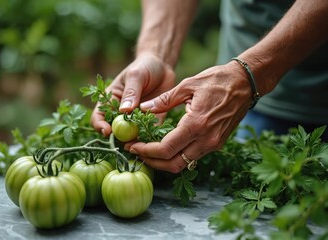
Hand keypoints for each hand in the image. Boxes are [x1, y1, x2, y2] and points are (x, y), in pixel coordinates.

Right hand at [90, 53, 175, 136]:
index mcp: (111, 100)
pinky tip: (155, 138)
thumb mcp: (136, 76)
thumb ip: (130, 93)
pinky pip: (151, 132)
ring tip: (141, 142)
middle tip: (126, 141)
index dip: (100, 126)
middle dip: (119, 138)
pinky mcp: (153, 120)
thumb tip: (123, 111)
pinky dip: (152, 137)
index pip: (99, 116)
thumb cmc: (144, 67)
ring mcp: (137, 118)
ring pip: (133, 135)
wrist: (163, 65)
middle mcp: (122, 112)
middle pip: (115, 131)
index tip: (108, 131)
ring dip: (136, 140)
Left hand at [127, 61, 252, 172]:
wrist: (245, 83)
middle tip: (136, 152)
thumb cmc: (217, 80)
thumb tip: (142, 108)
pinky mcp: (217, 143)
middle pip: (173, 164)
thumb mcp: (187, 85)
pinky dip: (176, 156)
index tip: (132, 146)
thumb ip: (164, 100)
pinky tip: (165, 146)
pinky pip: (193, 157)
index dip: (146, 151)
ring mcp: (213, 144)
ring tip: (147, 151)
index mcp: (196, 124)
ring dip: (163, 161)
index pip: (166, 149)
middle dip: (151, 162)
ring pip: (183, 164)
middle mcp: (206, 139)